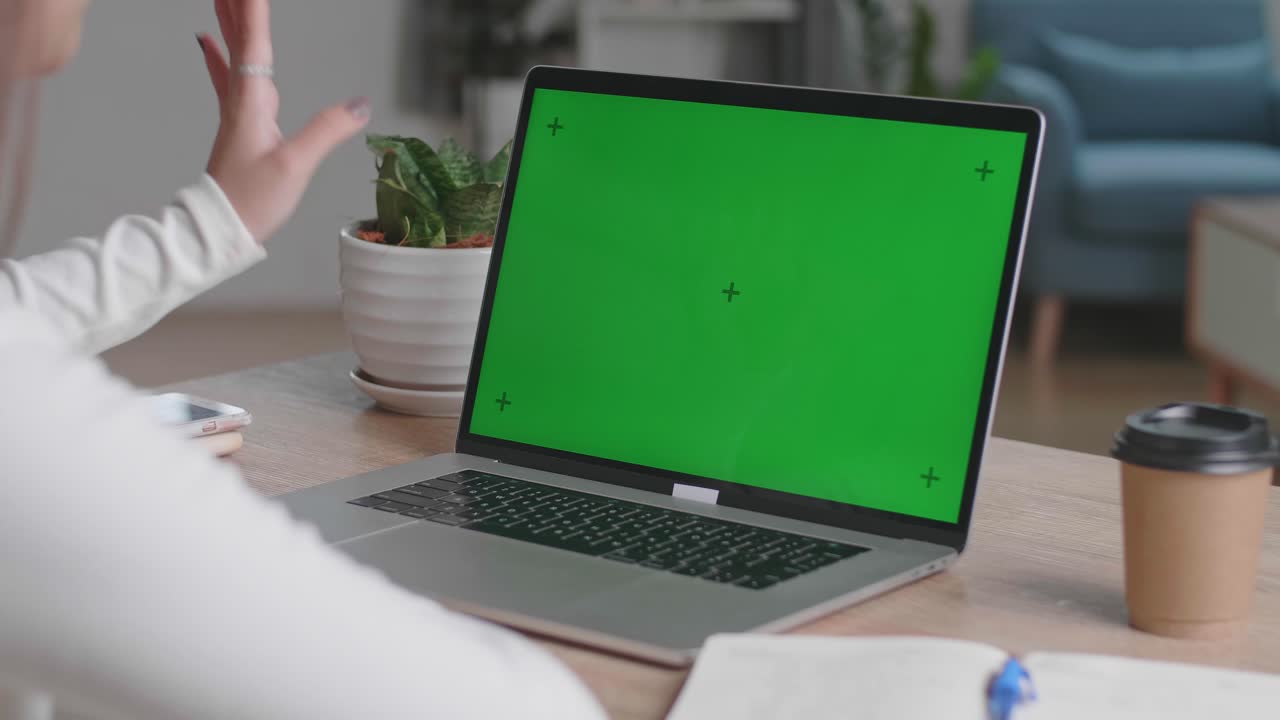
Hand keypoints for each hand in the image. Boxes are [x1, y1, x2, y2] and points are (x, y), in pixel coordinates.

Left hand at [197, 0, 369, 243]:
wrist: (218, 228)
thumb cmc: (251, 199)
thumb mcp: (295, 165)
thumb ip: (327, 130)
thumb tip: (361, 104)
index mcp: (252, 101)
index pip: (255, 42)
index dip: (254, 8)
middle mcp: (241, 98)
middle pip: (239, 37)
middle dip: (238, 6)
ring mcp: (237, 109)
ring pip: (232, 50)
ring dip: (230, 18)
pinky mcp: (239, 123)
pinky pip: (227, 73)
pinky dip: (218, 52)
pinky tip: (206, 41)